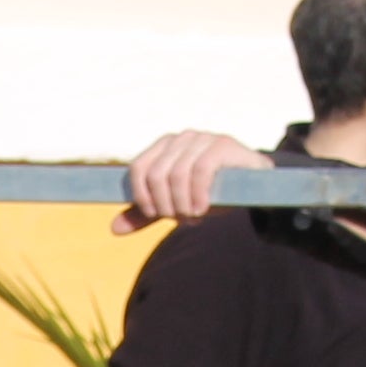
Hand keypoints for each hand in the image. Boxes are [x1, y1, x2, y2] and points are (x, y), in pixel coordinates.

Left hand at [115, 129, 263, 230]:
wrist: (251, 186)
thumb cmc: (209, 193)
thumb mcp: (174, 204)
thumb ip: (147, 213)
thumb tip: (114, 228)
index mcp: (163, 147)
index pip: (138, 169)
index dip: (142, 197)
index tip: (156, 215)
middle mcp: (180, 138)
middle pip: (156, 175)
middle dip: (166, 205)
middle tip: (182, 219)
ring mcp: (201, 138)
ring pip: (176, 175)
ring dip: (183, 204)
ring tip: (195, 216)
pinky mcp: (222, 144)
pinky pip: (200, 171)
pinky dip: (199, 195)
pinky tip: (204, 209)